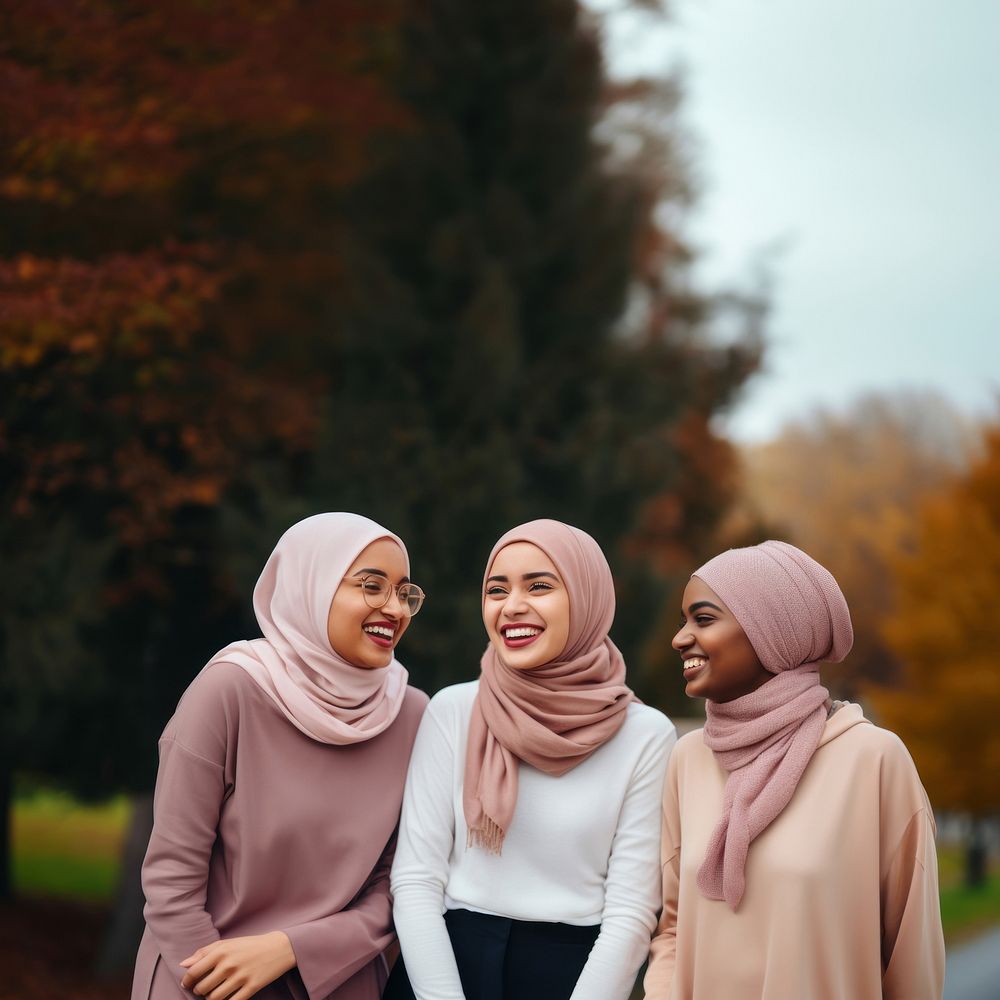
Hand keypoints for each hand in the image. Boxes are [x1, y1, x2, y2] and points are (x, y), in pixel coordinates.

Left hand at [180, 932, 295, 999]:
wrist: (278, 947)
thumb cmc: (249, 945)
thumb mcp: (227, 943)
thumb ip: (204, 952)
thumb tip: (183, 965)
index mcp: (221, 951)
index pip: (194, 972)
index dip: (187, 981)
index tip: (188, 984)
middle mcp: (229, 964)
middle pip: (202, 988)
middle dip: (200, 991)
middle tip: (205, 988)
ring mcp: (240, 977)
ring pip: (214, 999)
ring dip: (211, 998)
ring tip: (215, 992)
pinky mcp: (251, 988)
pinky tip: (227, 997)